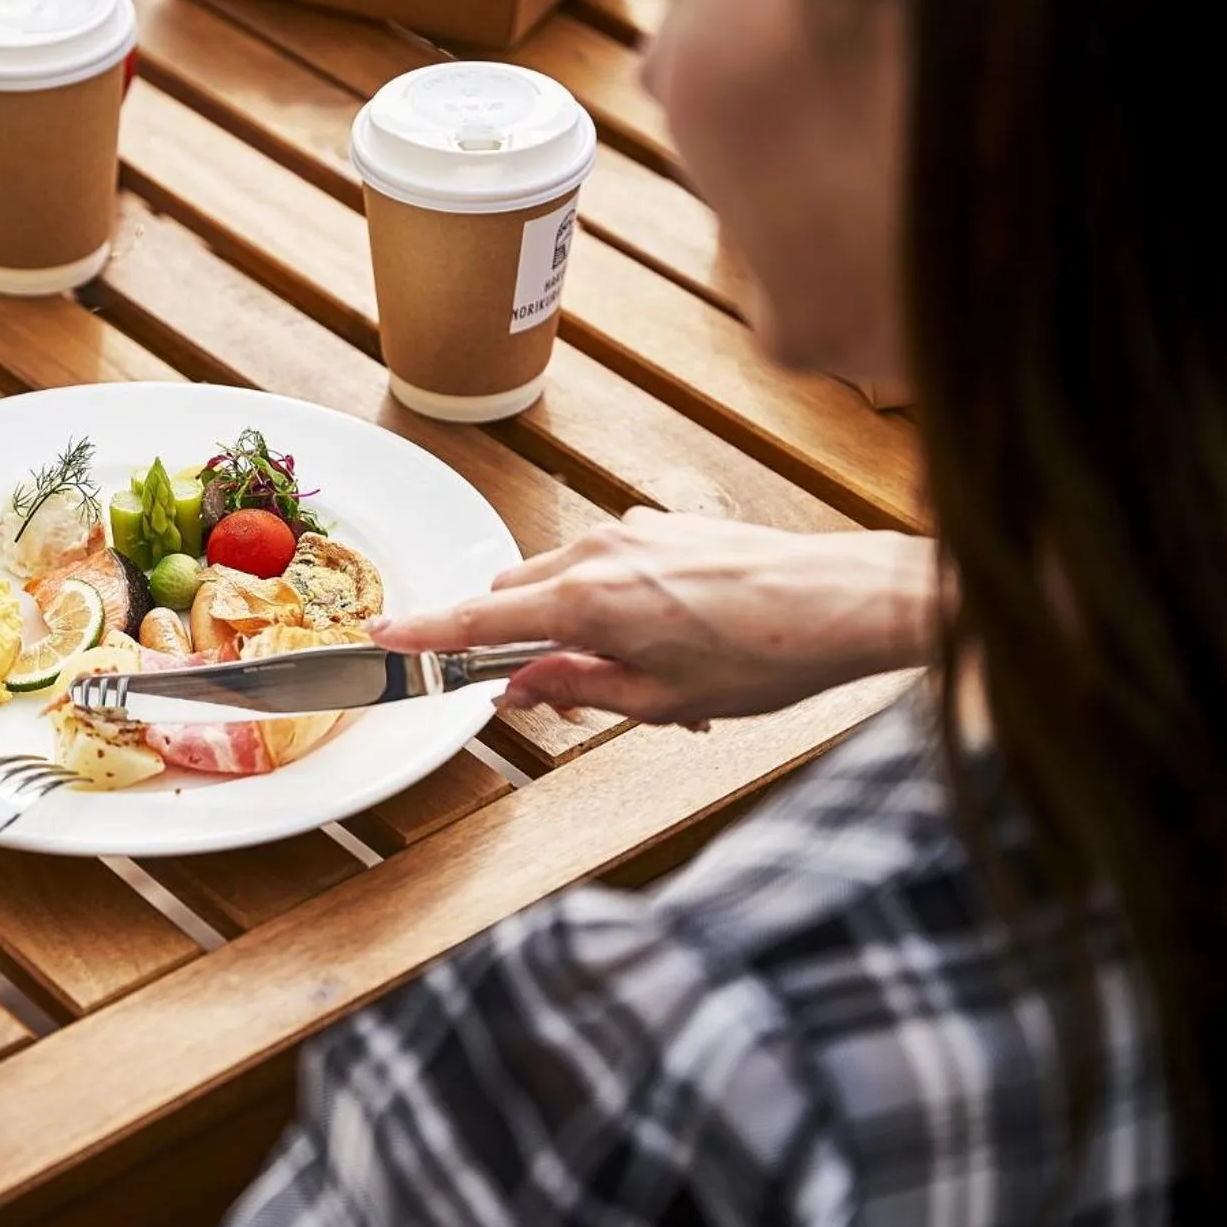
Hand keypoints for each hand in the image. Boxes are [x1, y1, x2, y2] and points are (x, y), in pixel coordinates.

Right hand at [372, 510, 936, 724]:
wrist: (845, 600)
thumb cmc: (766, 656)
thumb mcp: (661, 700)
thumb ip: (576, 689)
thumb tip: (519, 688)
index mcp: (586, 602)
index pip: (479, 619)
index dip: (425, 634)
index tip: (381, 639)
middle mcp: (596, 553)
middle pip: (512, 597)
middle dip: (517, 646)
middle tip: (564, 700)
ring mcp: (629, 532)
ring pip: (558, 582)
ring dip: (570, 628)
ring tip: (641, 681)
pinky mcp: (659, 526)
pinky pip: (603, 566)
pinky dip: (608, 605)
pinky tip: (668, 644)